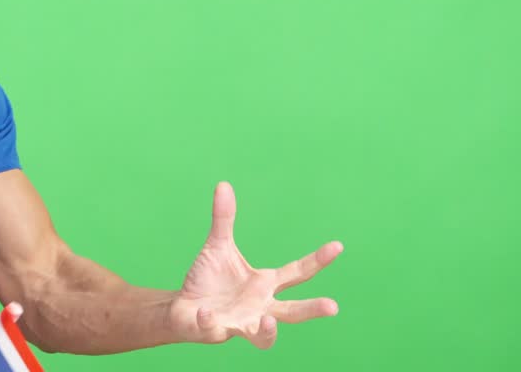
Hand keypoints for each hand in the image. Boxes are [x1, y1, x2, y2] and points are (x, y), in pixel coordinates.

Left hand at [169, 182, 342, 349]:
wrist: (182, 308)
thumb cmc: (208, 279)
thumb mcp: (218, 246)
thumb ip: (223, 219)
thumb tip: (223, 184)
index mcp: (265, 284)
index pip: (297, 273)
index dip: (317, 260)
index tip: (337, 245)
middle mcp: (259, 307)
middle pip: (292, 313)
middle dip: (312, 309)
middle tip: (333, 306)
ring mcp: (240, 323)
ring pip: (262, 337)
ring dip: (268, 332)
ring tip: (269, 322)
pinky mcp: (216, 331)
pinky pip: (215, 328)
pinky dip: (211, 320)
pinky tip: (206, 312)